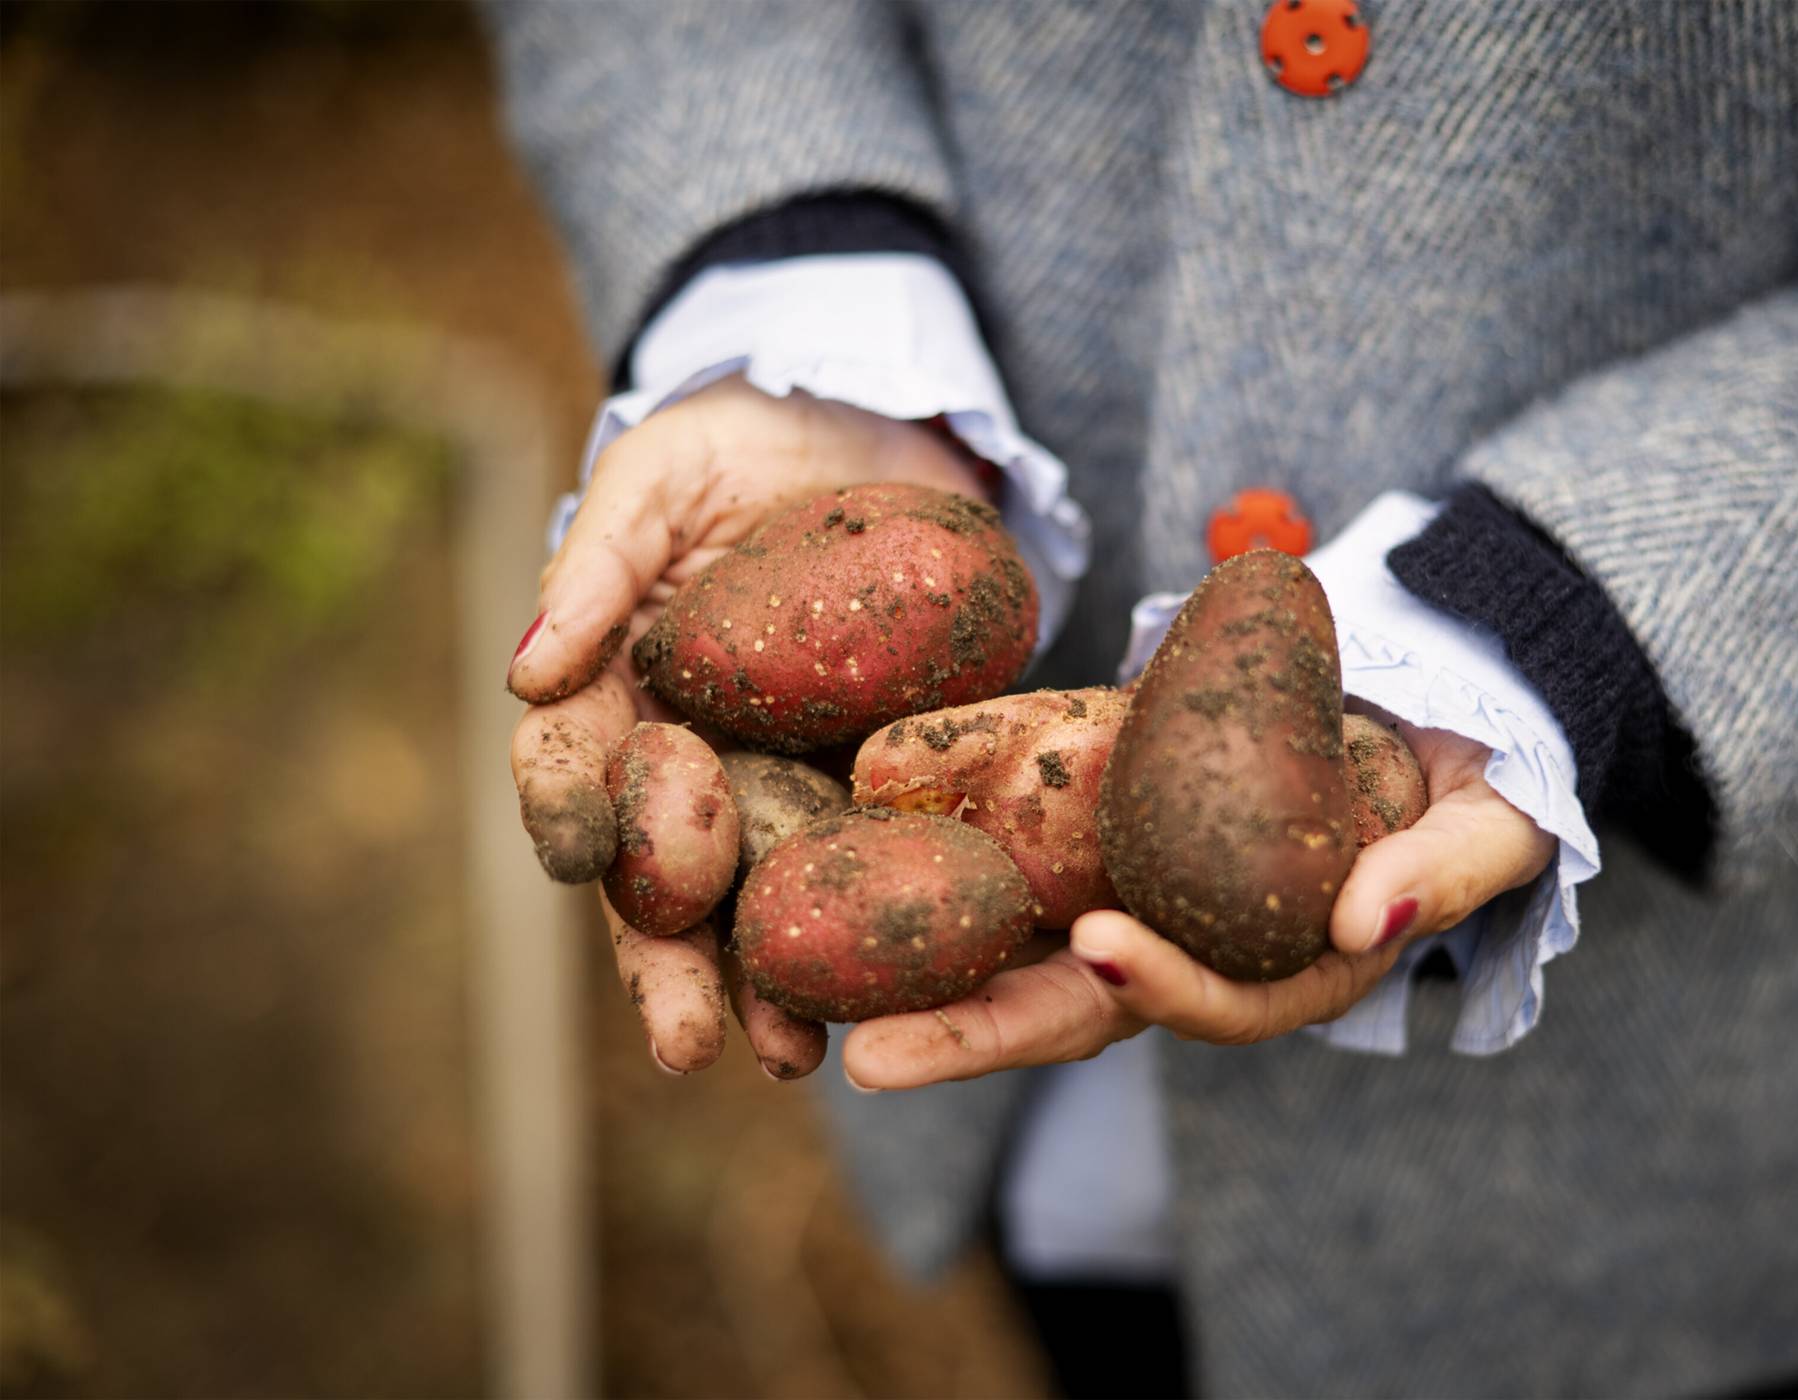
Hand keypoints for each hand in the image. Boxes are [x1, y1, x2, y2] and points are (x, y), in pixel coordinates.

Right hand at [507, 376, 989, 1077]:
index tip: (578, 863)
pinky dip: (877, 930)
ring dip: (772, 986)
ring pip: (763, 901)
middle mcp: (690, 762)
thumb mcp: (660, 477)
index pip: (573, 772)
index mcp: (616, 695)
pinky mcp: (873, 780)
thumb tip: (525, 672)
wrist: (870, 425)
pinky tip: (900, 991)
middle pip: (662, 880)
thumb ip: (599, 567)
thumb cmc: (737, 442)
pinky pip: (869, 863)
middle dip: (670, 965)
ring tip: (803, 1056)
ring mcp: (781, 782)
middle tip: (687, 1046)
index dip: (569, 817)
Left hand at [840, 721, 1554, 1087]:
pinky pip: (1017, 816)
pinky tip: (864, 804)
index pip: (1212, 1005)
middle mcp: (1189, 940)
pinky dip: (948, 815)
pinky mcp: (1102, 802)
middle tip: (871, 1057)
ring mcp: (1134, 873)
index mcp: (1281, 971)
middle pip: (1075, 1000)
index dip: (1158, 989)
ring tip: (823, 966)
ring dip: (926, 948)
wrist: (1433, 713)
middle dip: (976, 1031)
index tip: (1098, 948)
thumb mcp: (1490, 830)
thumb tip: (1367, 921)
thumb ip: (1441, 876)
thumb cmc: (1475, 790)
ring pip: (1020, 924)